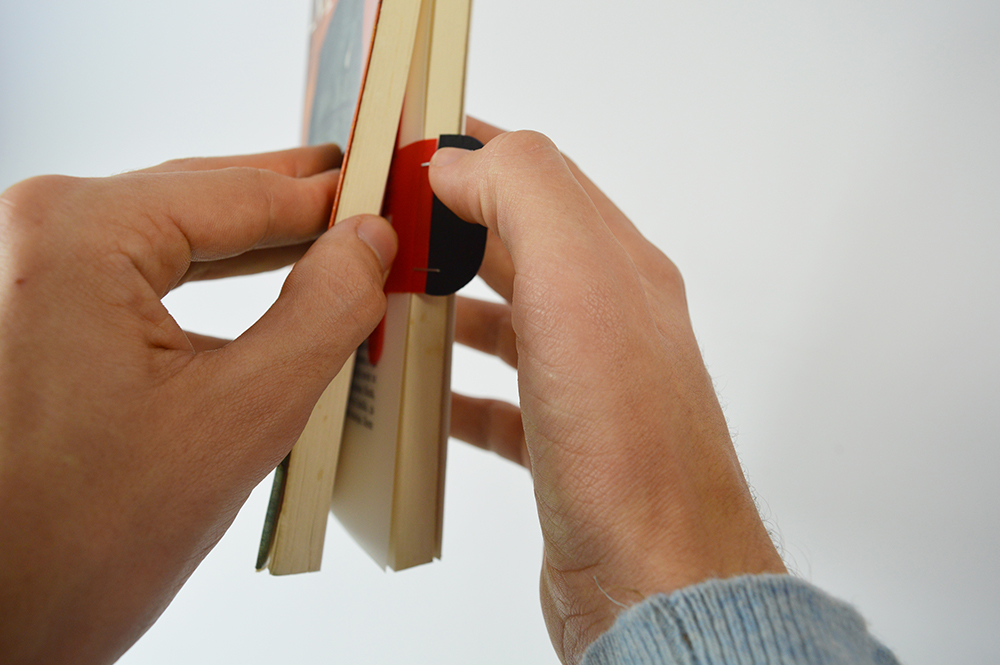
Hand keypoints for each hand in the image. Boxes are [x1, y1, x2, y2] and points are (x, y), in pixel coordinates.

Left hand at [0, 146, 395, 663]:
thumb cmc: (71, 543)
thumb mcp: (236, 420)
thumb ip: (322, 314)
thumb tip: (368, 245)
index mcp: (79, 234)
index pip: (242, 192)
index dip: (333, 199)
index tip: (391, 197)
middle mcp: (38, 233)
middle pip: (204, 201)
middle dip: (295, 213)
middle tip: (371, 204)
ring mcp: (26, 272)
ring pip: (174, 235)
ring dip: (257, 246)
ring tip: (330, 243)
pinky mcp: (30, 312)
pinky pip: (140, 273)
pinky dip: (209, 279)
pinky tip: (262, 288)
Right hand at [432, 119, 785, 663]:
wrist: (657, 582)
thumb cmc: (628, 451)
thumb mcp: (579, 288)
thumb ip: (526, 198)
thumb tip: (461, 161)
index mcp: (618, 269)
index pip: (541, 175)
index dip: (472, 152)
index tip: (405, 150)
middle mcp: (609, 321)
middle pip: (519, 245)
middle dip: (449, 223)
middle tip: (381, 223)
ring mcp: (586, 387)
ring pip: (509, 321)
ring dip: (451, 302)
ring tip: (389, 298)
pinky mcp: (562, 447)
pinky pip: (502, 400)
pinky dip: (459, 387)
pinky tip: (426, 396)